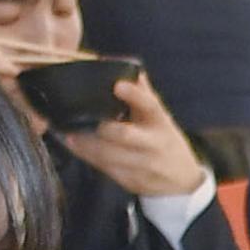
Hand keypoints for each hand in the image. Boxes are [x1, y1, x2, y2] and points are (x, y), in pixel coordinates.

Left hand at [54, 71, 210, 200]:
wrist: (183, 182)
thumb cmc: (166, 142)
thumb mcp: (161, 119)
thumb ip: (145, 95)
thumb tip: (130, 67)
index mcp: (162, 124)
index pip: (151, 106)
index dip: (135, 95)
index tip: (118, 85)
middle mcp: (154, 145)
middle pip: (125, 135)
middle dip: (102, 128)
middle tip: (78, 118)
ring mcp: (143, 165)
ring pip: (109, 155)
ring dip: (85, 144)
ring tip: (67, 132)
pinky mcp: (131, 181)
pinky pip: (104, 168)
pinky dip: (86, 155)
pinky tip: (73, 145)